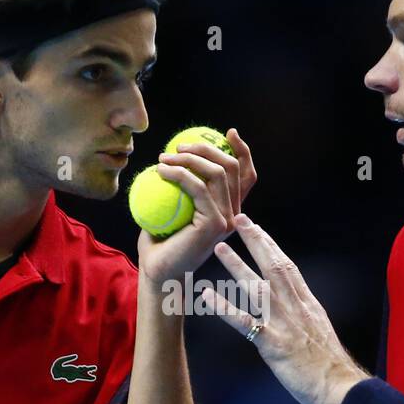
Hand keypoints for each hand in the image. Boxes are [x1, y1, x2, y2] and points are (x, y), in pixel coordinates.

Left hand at [136, 128, 257, 288]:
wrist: (158, 271)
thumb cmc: (160, 240)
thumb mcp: (172, 206)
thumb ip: (182, 184)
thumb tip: (176, 151)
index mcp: (229, 210)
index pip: (245, 176)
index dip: (242, 151)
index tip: (228, 132)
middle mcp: (234, 215)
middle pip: (231, 168)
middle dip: (207, 148)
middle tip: (180, 145)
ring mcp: (227, 220)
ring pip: (217, 173)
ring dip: (189, 158)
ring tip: (165, 157)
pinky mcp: (215, 225)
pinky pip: (198, 189)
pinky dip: (178, 174)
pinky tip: (160, 170)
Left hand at [201, 214, 367, 403]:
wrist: (340, 386)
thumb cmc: (330, 367)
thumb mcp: (320, 332)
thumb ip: (304, 316)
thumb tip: (294, 307)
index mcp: (308, 304)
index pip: (288, 267)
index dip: (271, 245)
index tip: (258, 229)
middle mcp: (296, 307)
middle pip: (274, 266)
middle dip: (256, 241)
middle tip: (238, 219)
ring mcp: (284, 323)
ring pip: (257, 287)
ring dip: (237, 265)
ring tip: (219, 248)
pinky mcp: (273, 343)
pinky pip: (244, 322)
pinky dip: (224, 307)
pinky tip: (207, 295)